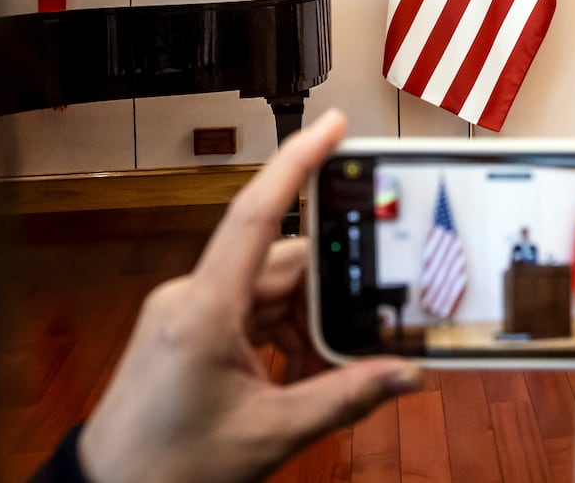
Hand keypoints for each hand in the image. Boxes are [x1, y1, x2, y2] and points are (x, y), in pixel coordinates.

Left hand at [78, 111, 421, 482]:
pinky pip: (252, 310)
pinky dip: (285, 334)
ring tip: (328, 369)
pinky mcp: (188, 328)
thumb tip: (405, 373)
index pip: (255, 214)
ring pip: (272, 289)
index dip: (297, 162)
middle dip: (330, 293)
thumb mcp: (272, 433)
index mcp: (204, 310)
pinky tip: (301, 370)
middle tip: (371, 323)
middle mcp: (192, 297)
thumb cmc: (168, 468)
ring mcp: (187, 310)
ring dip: (308, 323)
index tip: (332, 125)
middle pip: (282, 263)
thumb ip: (346, 396)